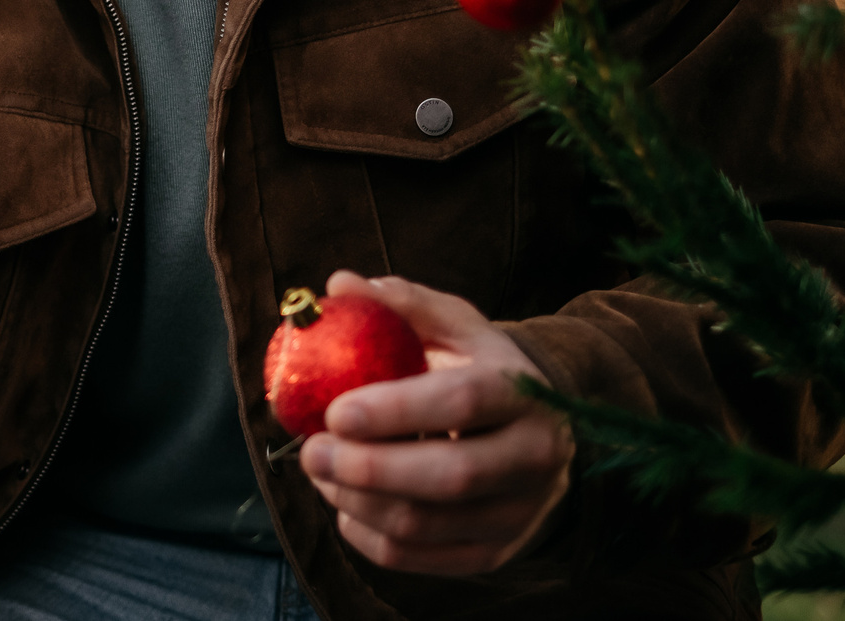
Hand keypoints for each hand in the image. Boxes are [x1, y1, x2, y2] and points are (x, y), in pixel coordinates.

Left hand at [296, 270, 572, 575]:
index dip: (395, 411)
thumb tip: (338, 285)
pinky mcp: (497, 550)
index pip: (461, 403)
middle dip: (368, 469)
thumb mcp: (450, 323)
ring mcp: (520, 511)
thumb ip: (399, 303)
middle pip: (450, 477)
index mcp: (522, 391)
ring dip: (358, 502)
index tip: (334, 412)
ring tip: (319, 471)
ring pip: (429, 525)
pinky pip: (423, 559)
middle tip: (310, 452)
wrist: (534, 426)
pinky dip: (370, 538)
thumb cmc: (475, 366)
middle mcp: (534, 456)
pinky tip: (343, 505)